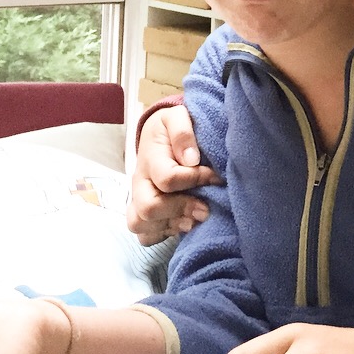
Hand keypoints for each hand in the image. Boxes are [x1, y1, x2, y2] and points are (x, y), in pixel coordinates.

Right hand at [127, 103, 219, 244]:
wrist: (158, 134)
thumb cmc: (171, 127)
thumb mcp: (177, 117)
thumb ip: (183, 132)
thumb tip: (192, 159)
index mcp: (150, 158)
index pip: (167, 178)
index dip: (194, 180)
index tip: (215, 177)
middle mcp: (140, 182)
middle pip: (148, 208)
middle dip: (180, 210)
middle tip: (205, 209)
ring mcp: (138, 199)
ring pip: (140, 225)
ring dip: (170, 225)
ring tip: (193, 220)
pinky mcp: (143, 213)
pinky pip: (144, 236)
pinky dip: (162, 235)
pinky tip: (182, 223)